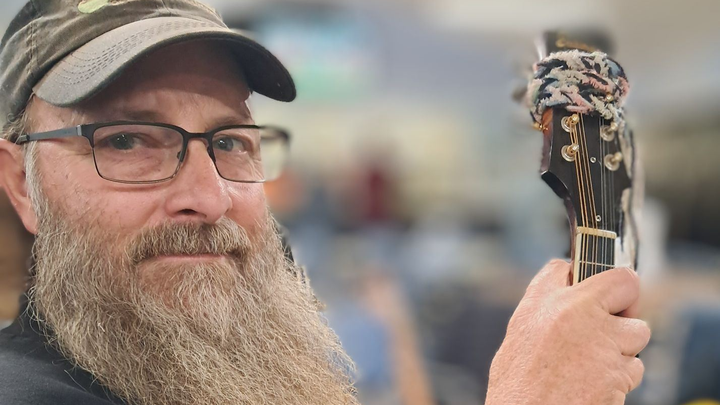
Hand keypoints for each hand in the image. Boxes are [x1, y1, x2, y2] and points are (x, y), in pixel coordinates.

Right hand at [486, 259, 649, 404]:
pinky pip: (635, 367)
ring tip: (596, 364)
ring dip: (624, 347)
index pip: (569, 267)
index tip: (591, 287)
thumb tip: (561, 290)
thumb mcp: (517, 337)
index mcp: (542, 302)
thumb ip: (542, 308)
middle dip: (625, 303)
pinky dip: (622, 377)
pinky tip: (598, 384)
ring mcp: (601, 342)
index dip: (584, 276)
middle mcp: (574, 313)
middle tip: (614, 319)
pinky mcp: (619, 372)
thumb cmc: (517, 388)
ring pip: (638, 332)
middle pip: (625, 286)